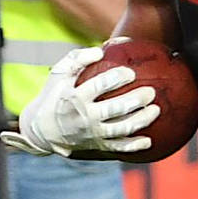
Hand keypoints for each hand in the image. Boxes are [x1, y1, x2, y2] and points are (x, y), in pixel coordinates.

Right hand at [1, 46, 158, 157]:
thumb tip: (101, 50)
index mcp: (74, 97)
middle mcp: (84, 116)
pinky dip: (134, 146)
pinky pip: (118, 148)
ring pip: (121, 129)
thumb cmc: (54, 95)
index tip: (130, 73)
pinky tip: (149, 141)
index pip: (99, 85)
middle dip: (136, 100)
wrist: (41, 131)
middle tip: (151, 92)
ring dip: (141, 120)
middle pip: (115, 108)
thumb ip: (77, 58)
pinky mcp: (96, 145)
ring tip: (156, 110)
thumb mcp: (58, 73)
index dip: (117, 78)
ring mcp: (92, 133)